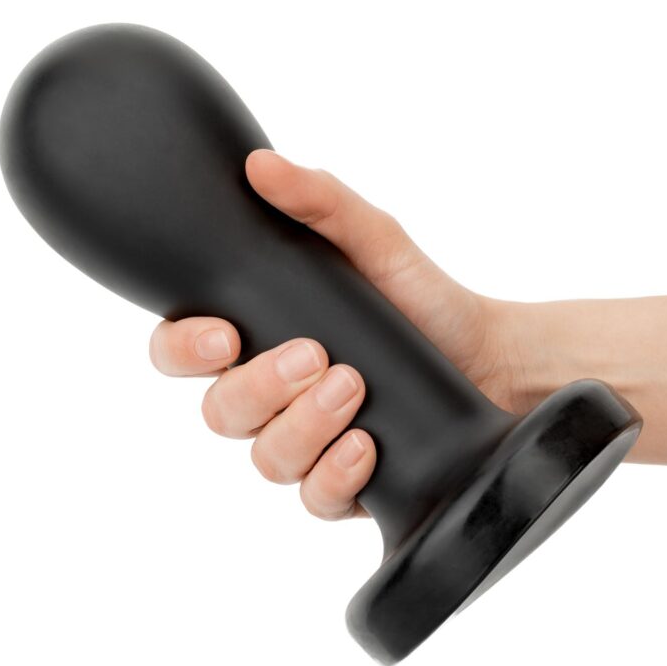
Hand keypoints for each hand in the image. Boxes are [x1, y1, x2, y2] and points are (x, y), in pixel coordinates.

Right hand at [149, 149, 519, 519]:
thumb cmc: (419, 298)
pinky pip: (314, 499)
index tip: (224, 335)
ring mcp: (306, 441)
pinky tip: (365, 446)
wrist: (485, 357)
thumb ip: (320, 202)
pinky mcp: (343, 482)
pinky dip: (335, 475)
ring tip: (352, 387)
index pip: (181, 352)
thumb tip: (261, 166)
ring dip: (302, 426)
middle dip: (259, 388)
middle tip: (314, 355)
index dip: (183, 349)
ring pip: (264, 459)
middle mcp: (272, 395)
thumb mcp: (375, 239)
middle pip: (219, 413)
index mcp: (259, 336)